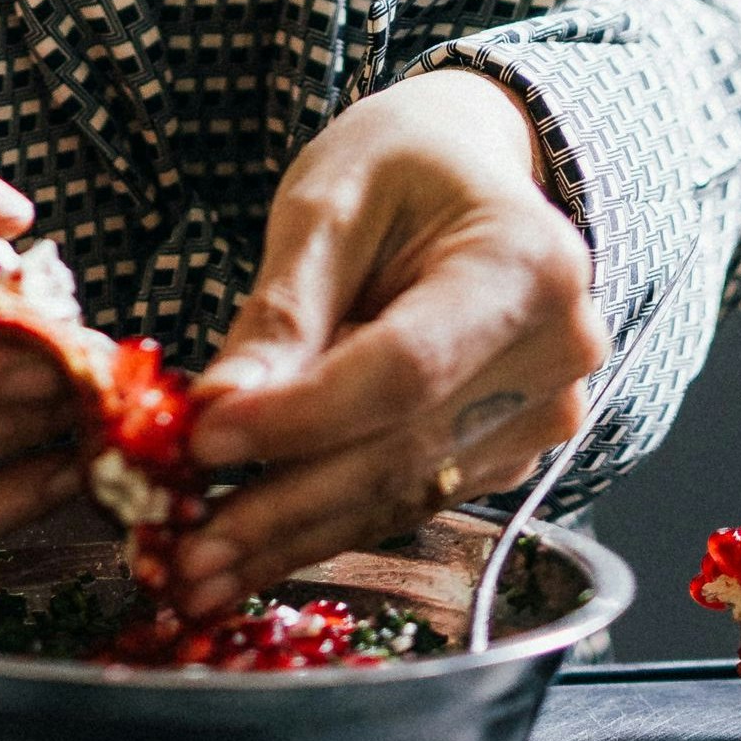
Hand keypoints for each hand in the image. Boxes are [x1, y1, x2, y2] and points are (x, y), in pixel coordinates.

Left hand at [168, 73, 606, 618]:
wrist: (469, 172)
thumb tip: (220, 408)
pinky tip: (252, 550)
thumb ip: (282, 308)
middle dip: (282, 507)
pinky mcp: (509, 452)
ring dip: (293, 540)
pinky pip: (408, 496)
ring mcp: (542, 414)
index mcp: (527, 265)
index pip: (405, 368)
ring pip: (401, 492)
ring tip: (197, 573)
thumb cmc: (400, 167)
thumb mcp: (329, 202)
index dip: (301, 417)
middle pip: (403, 450)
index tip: (205, 440)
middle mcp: (556, 352)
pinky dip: (325, 525)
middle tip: (183, 551)